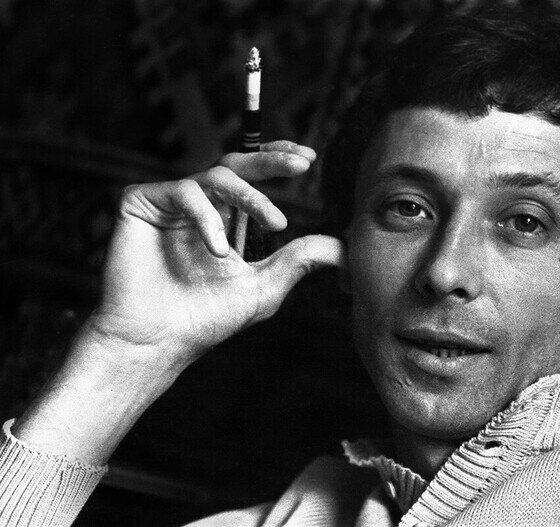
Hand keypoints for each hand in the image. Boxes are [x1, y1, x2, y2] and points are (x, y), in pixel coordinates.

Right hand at [12, 141, 342, 463]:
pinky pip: (182, 192)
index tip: (309, 159)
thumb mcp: (264, 287)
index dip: (277, 161)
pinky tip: (218, 249)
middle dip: (271, 160)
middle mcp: (198, 206)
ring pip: (215, 175)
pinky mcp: (140, 204)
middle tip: (302, 165)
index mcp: (224, 218)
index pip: (251, 176)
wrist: (157, 342)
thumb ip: (299, 261)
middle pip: (235, 163)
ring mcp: (169, 203)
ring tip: (275, 226)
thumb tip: (344, 249)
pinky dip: (207, 217)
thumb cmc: (206, 318)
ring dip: (251, 196)